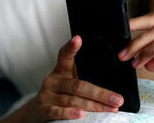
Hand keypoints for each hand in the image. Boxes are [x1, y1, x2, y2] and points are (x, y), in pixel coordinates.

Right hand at [0, 36, 123, 121]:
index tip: (78, 39)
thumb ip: (83, 76)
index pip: (65, 56)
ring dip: (94, 106)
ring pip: (73, 100)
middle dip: (101, 93)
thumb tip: (113, 80)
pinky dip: (70, 113)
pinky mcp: (43, 110)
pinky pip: (58, 112)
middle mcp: (54, 81)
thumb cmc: (59, 93)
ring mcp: (47, 95)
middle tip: (118, 98)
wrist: (36, 111)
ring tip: (110, 108)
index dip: (71, 48)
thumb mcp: (68, 80)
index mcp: (61, 70)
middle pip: (79, 85)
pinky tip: (81, 114)